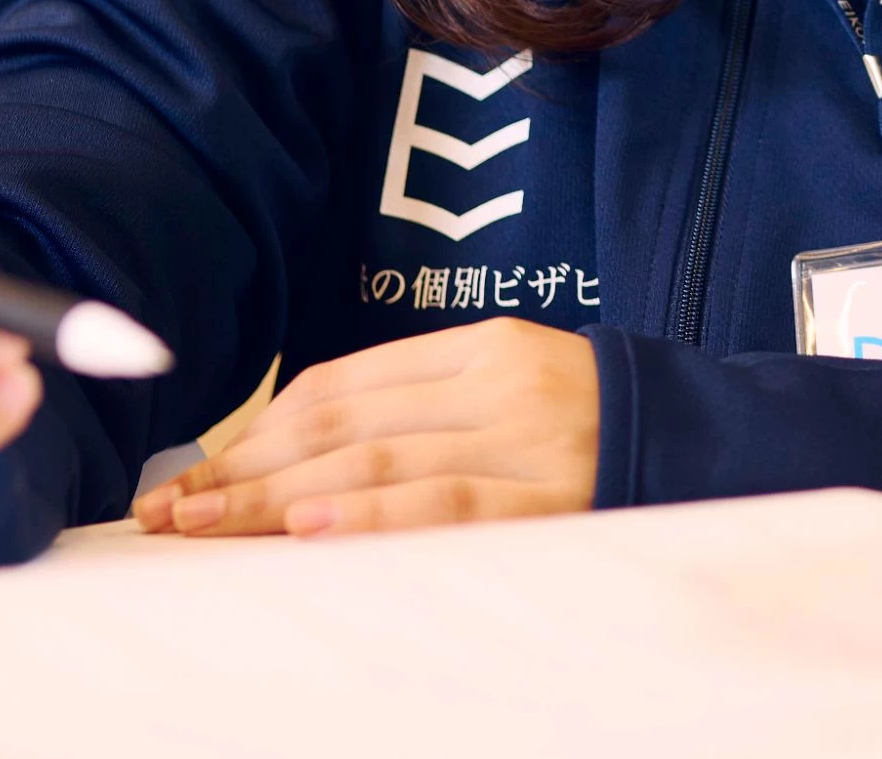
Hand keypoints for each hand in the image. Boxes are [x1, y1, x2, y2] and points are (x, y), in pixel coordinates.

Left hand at [134, 316, 596, 538]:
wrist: (713, 444)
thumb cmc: (595, 428)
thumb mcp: (513, 392)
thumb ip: (425, 409)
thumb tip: (302, 458)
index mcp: (480, 348)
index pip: (343, 384)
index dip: (256, 429)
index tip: (192, 472)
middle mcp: (495, 384)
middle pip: (342, 424)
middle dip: (244, 469)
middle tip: (168, 511)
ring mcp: (523, 440)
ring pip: (375, 463)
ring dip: (276, 500)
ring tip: (206, 526)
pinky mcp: (547, 499)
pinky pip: (444, 504)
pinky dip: (369, 517)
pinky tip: (307, 531)